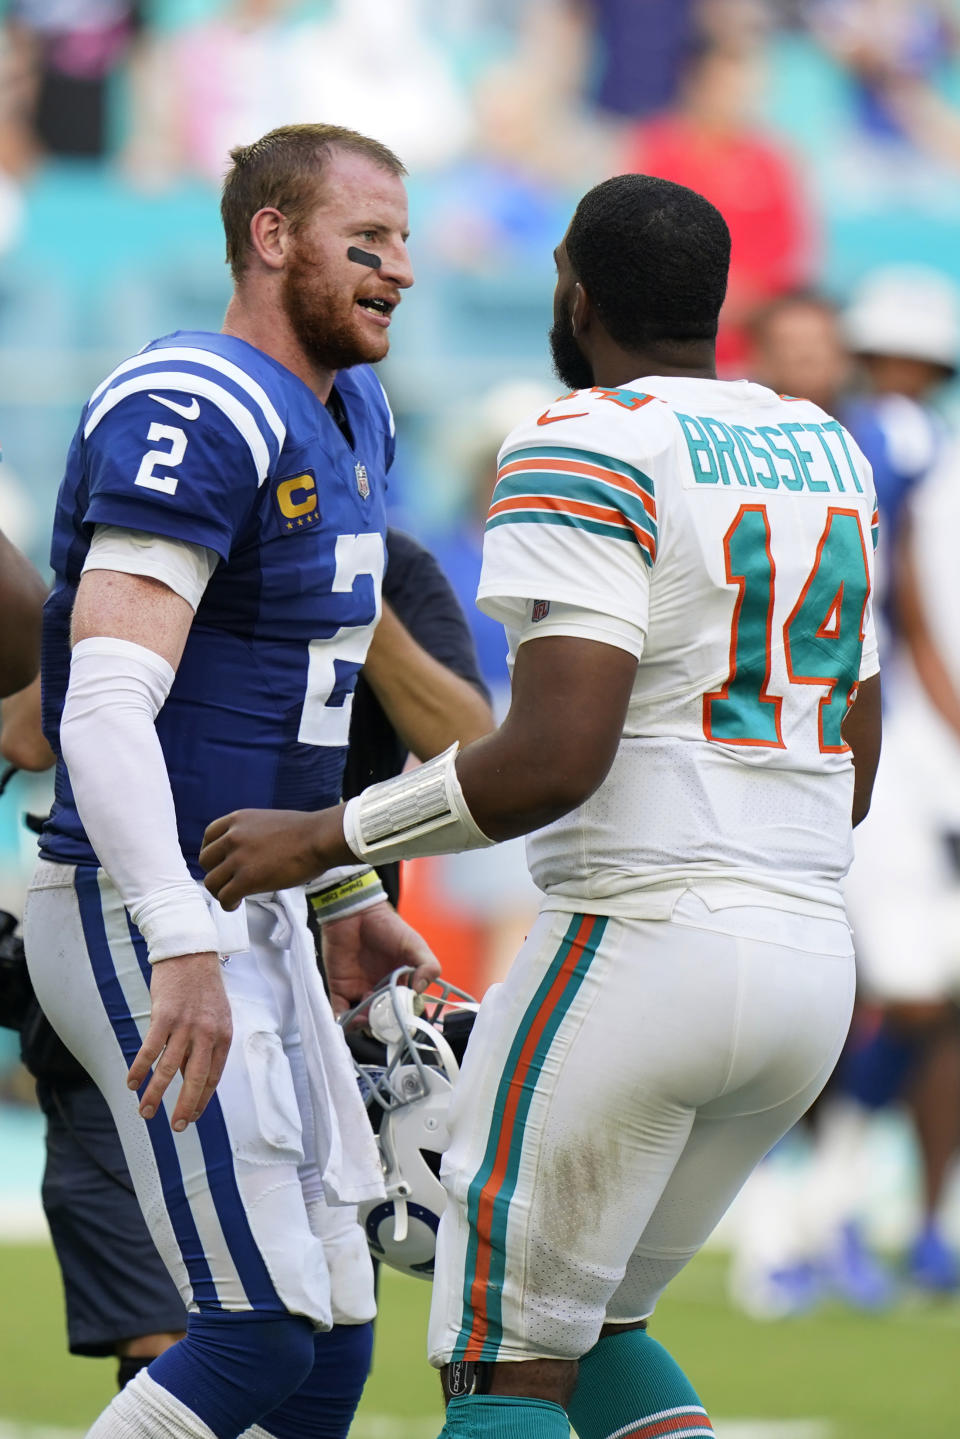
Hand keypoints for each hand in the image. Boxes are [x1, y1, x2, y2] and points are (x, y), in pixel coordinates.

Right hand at [127, 952, 231, 1130]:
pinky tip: (132, 1083)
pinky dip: (140, 1069)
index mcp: (223, 1036)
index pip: (213, 1077)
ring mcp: (185, 1025)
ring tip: (145, 1112)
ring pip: (169, 1069)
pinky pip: (150, 1050)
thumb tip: (194, 1074)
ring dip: (155, 1094)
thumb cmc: (203, 987)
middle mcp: (206, 1034)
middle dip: (184, 1106)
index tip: (192, 1117)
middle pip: (195, 1078)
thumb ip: (207, 1045)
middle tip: (176, 1127)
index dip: (202, 1100)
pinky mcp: (164, 1017)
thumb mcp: (217, 1016)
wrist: (191, 954)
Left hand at [200, 804, 350, 908]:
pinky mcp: (247, 879)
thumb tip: (247, 851)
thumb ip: (250, 832)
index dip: (212, 853)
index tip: (220, 863)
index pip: (209, 836)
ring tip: (233, 897)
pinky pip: (225, 896)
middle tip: (228, 882)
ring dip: (220, 892)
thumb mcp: (267, 822)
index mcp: (238, 819)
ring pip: (211, 882)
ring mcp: (238, 858)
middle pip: (206, 861)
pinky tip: (236, 905)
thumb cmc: (304, 832)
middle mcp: (233, 837)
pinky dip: (228, 904)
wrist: (319, 838)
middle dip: (215, 873)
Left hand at [321, 901, 440, 1017]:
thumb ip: (428, 966)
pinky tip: (350, 1019)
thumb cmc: (388, 926)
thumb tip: (420, 991)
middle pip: (382, 1018)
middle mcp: (380, 990)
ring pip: (361, 1019)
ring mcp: (359, 990)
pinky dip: (343, 1021)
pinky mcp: (339, 988)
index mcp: (400, 983)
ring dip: (364, 1025)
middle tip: (382, 1017)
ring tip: (366, 1017)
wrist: (356, 912)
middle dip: (382, 1023)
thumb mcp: (415, 944)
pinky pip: (339, 1012)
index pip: (403, 1009)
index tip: (402, 1017)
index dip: (403, 1016)